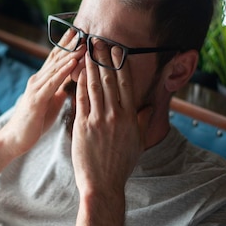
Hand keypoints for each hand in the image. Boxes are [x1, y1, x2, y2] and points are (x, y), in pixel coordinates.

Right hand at [0, 28, 83, 157]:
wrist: (15, 139)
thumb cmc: (34, 122)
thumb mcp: (51, 102)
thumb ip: (58, 90)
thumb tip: (69, 83)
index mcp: (42, 81)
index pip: (56, 58)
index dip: (67, 45)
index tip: (80, 33)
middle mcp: (38, 80)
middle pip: (55, 57)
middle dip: (69, 44)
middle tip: (83, 29)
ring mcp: (36, 88)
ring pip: (55, 67)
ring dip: (70, 54)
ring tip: (83, 43)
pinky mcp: (37, 99)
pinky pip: (53, 82)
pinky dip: (64, 71)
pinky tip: (73, 63)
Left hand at [71, 41, 152, 197]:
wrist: (103, 184)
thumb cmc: (121, 164)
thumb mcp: (138, 142)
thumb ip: (143, 121)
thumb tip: (149, 107)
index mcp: (130, 117)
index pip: (125, 83)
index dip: (120, 63)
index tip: (116, 49)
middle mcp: (115, 115)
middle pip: (109, 79)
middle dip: (102, 58)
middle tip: (97, 41)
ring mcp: (98, 120)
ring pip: (93, 86)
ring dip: (89, 66)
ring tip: (85, 51)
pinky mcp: (82, 126)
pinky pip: (80, 100)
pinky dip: (78, 84)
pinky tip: (76, 72)